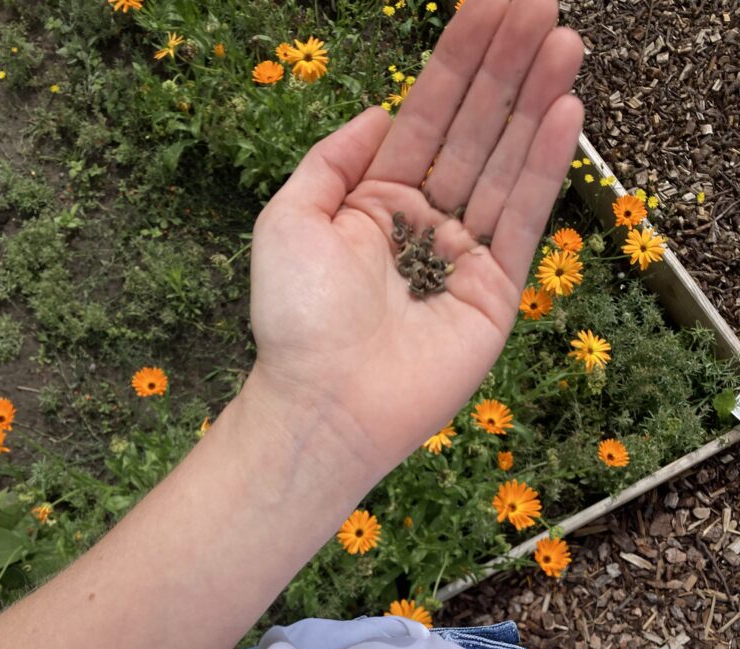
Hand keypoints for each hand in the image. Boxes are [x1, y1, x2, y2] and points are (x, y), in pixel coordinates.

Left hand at [247, 0, 583, 483]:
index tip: (491, 5)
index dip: (458, 61)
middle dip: (505, 68)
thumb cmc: (295, 315)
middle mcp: (424, 224)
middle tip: (540, 5)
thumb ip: (332, 159)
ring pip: (504, 167)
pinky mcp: (495, 294)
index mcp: (376, 202)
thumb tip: (380, 111)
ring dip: (535, 104)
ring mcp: (463, 258)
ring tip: (564, 43)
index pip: (427, 117)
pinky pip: (522, 222)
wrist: (322, 402)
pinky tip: (566, 114)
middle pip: (473, 132)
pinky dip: (544, 169)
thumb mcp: (289, 217)